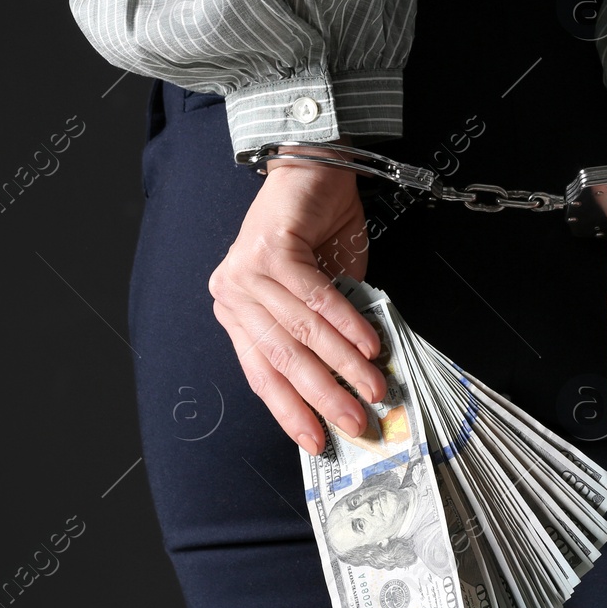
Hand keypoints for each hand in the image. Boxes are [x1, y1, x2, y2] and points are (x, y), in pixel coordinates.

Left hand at [208, 154, 386, 455]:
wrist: (313, 163)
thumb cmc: (317, 230)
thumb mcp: (320, 292)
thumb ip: (326, 335)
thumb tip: (355, 387)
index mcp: (237, 312)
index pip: (261, 374)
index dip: (291, 411)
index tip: (319, 443)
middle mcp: (232, 294)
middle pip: (281, 360)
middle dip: (323, 399)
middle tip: (358, 425)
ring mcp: (246, 272)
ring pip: (300, 334)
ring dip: (343, 367)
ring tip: (374, 388)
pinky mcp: (269, 250)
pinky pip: (314, 299)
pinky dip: (346, 325)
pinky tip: (369, 346)